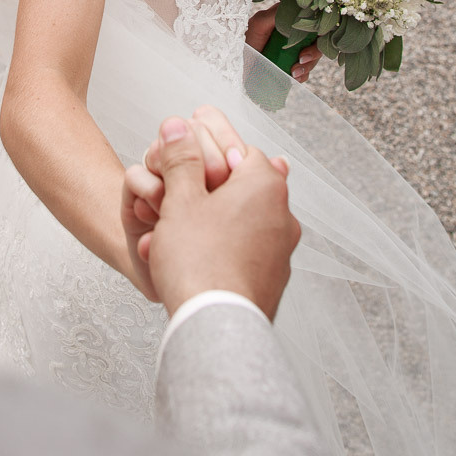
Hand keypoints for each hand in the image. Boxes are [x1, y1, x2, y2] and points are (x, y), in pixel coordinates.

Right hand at [125, 117, 298, 318]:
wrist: (216, 328)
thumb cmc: (200, 263)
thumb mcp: (180, 200)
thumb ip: (181, 159)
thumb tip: (177, 126)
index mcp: (266, 185)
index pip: (237, 150)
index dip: (203, 155)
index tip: (181, 164)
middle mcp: (283, 215)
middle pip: (238, 187)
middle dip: (204, 192)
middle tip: (172, 202)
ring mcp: (281, 251)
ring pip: (239, 223)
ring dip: (209, 224)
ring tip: (173, 237)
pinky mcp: (273, 280)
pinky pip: (244, 254)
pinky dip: (221, 252)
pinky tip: (193, 263)